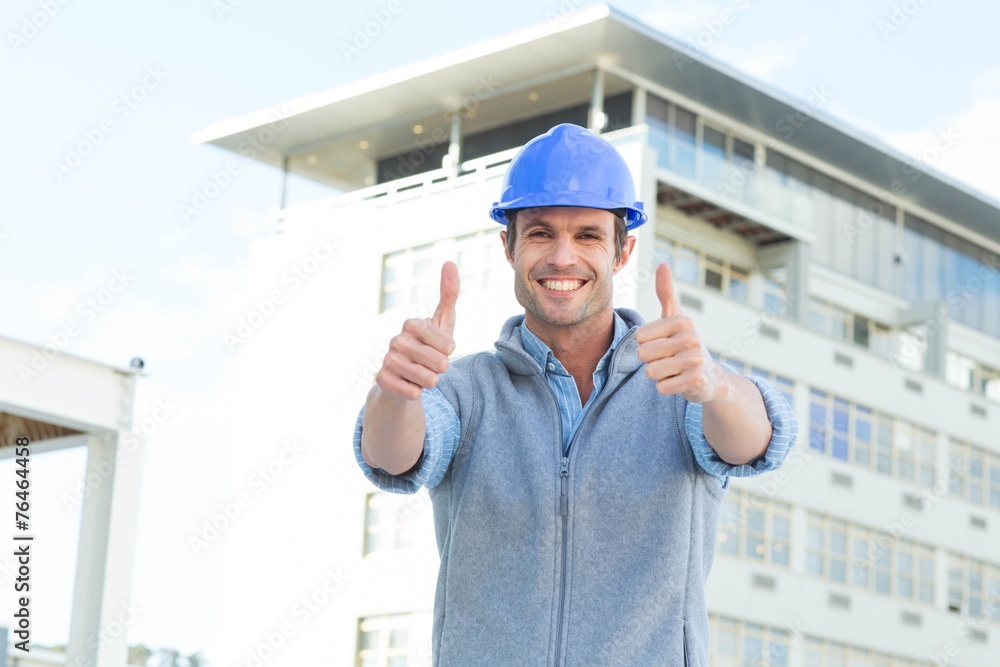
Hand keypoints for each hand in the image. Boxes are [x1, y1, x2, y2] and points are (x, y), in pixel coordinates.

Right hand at [375, 262, 458, 400]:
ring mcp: (387, 360)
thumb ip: (448, 294)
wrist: (403, 376)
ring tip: (420, 374)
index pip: (448, 344)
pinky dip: (416, 393)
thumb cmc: (427, 347)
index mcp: (412, 324)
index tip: (440, 347)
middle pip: (440, 363)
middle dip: (441, 369)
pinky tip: (408, 385)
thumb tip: (449, 262)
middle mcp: (396, 340)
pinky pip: (413, 394)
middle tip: (430, 364)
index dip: (449, 351)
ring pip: (428, 380)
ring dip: (430, 382)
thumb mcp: (442, 322)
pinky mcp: (382, 381)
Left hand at [635, 263, 727, 403]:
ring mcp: (694, 360)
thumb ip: (666, 292)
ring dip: (657, 375)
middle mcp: (691, 338)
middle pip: (643, 355)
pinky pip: (661, 387)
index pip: (640, 337)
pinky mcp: (695, 381)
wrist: (709, 377)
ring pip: (651, 372)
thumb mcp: (675, 317)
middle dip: (650, 361)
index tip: (663, 343)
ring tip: (673, 370)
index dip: (646, 344)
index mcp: (682, 321)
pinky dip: (666, 387)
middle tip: (668, 359)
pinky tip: (679, 381)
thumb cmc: (684, 343)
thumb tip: (662, 263)